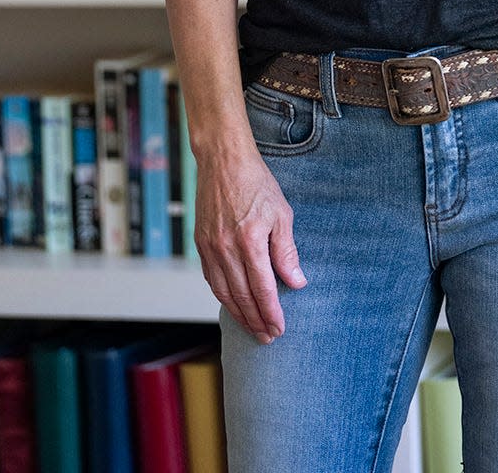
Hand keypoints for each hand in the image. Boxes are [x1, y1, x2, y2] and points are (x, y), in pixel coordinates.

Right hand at [194, 139, 306, 343]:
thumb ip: (286, 251)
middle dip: (255, 320)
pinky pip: (211, 279)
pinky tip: (233, 304)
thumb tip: (296, 282)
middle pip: (242, 296)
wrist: (224, 160)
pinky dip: (223, 296)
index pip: (262, 288)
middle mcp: (226, 248)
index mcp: (249, 240)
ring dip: (238, 314)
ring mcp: (210, 247)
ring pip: (224, 292)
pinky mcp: (201, 244)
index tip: (279, 328)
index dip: (271, 312)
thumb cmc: (256, 183)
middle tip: (267, 337)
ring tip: (252, 327)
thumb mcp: (281, 214)